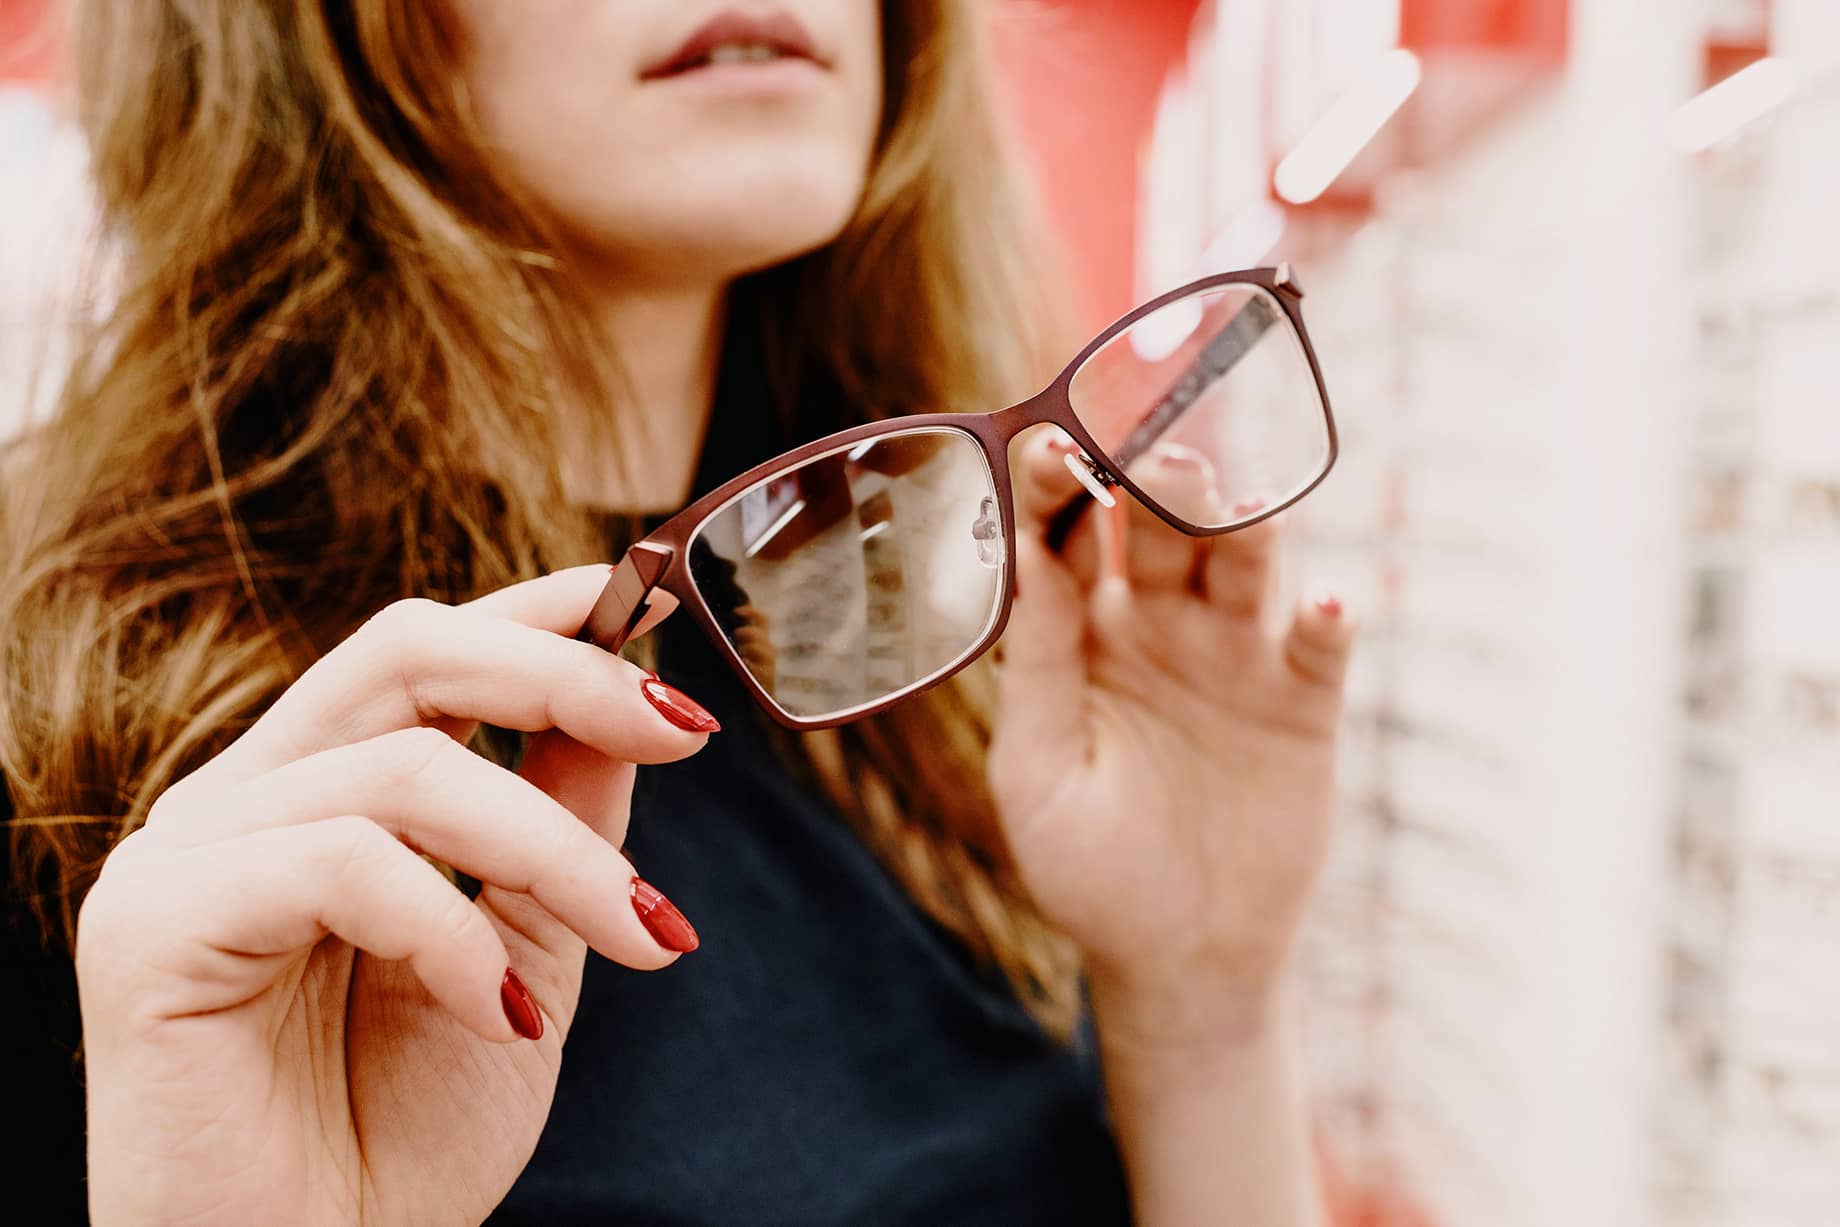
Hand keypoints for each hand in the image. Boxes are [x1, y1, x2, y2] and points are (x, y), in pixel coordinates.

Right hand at [76, 566, 714, 1225]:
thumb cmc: (404, 1137)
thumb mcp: (525, 951)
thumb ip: (561, 822)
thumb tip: (629, 706)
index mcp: (319, 792)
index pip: (423, 648)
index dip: (537, 613)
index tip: (650, 603)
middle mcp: (243, 798)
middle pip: (405, 650)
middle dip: (564, 675)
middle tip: (687, 734)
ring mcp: (187, 853)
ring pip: (404, 769)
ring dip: (557, 852)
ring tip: (645, 937)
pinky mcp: (152, 922)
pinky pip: (343, 865)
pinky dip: (453, 933)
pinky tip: (501, 1016)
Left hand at [989, 433, 1354, 1046]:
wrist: (1180, 960)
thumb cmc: (1088, 870)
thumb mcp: (1039, 772)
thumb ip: (1038, 666)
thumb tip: (1026, 557)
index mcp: (1084, 633)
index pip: (1070, 535)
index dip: (1062, 488)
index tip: (1053, 447)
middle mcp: (1161, 624)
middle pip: (1159, 531)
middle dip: (1155, 484)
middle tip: (1155, 451)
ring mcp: (1236, 655)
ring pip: (1244, 565)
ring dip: (1244, 527)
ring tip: (1238, 505)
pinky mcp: (1303, 701)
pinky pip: (1319, 646)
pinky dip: (1326, 622)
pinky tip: (1324, 607)